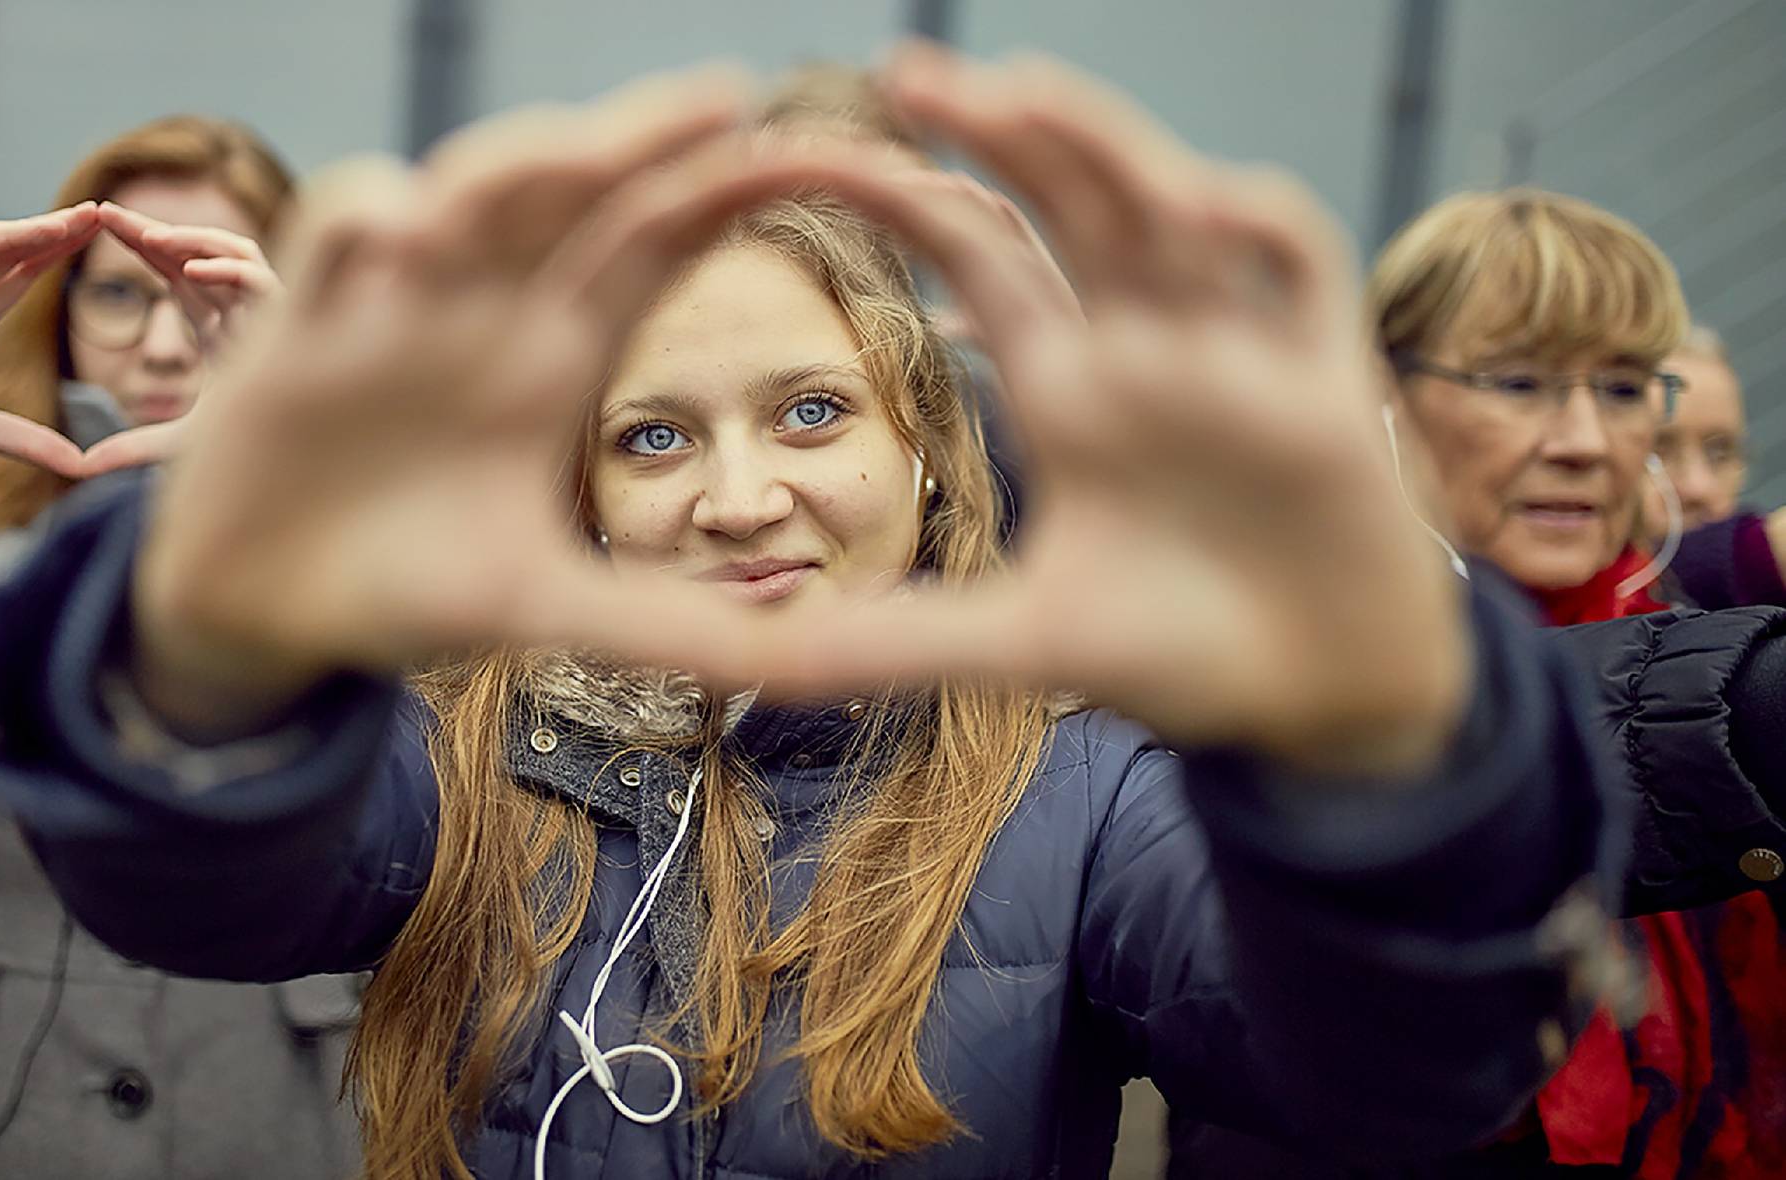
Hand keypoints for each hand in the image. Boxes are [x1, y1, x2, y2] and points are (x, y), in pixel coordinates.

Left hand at [76, 204, 284, 476]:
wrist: (308, 466)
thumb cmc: (258, 451)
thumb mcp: (182, 445)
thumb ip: (132, 447)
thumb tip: (80, 467)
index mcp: (222, 328)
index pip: (176, 272)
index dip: (141, 244)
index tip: (99, 221)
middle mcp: (247, 313)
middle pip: (198, 253)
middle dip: (153, 230)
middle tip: (105, 211)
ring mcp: (272, 314)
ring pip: (238, 251)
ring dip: (195, 239)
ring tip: (149, 239)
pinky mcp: (292, 321)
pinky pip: (261, 280)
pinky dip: (229, 270)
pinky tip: (190, 273)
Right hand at [127, 69, 870, 735]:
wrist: (264, 610)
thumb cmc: (415, 589)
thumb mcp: (562, 609)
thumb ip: (695, 631)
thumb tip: (851, 668)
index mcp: (561, 354)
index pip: (659, 240)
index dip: (728, 191)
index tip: (819, 159)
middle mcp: (490, 307)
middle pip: (580, 190)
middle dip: (645, 138)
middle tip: (727, 99)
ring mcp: (399, 302)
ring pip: (470, 188)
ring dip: (526, 160)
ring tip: (594, 151)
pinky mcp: (302, 322)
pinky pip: (335, 229)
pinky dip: (369, 216)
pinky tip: (406, 238)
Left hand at [746, 47, 1467, 773]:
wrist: (1311, 700)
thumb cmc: (1175, 653)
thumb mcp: (1020, 643)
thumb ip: (896, 644)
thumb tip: (759, 666)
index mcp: (1065, 386)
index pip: (977, 254)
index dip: (906, 197)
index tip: (814, 157)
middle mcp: (1143, 348)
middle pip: (1067, 202)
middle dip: (997, 132)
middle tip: (908, 73)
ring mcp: (1233, 355)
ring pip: (1169, 210)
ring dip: (1104, 150)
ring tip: (1022, 96)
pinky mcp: (1325, 386)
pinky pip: (1302, 268)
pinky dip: (1258, 228)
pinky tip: (1196, 212)